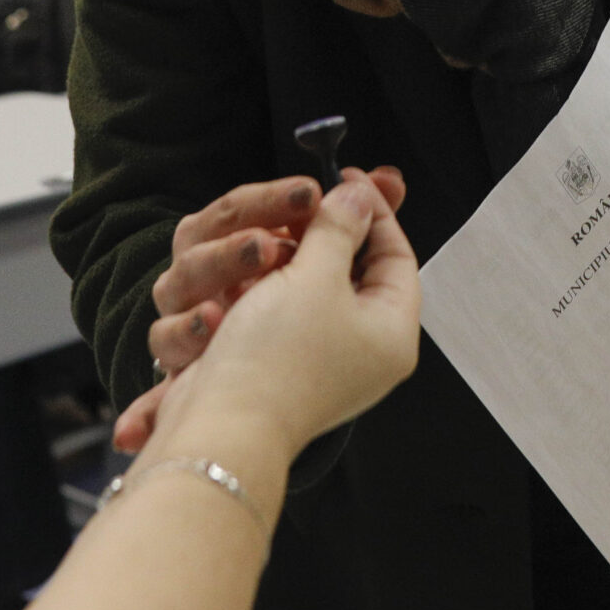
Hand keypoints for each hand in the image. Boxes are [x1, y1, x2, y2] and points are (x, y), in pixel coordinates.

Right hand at [120, 180, 419, 449]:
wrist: (214, 432)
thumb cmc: (275, 360)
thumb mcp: (317, 277)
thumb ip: (339, 229)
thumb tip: (361, 195)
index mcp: (389, 332)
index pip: (396, 255)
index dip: (373, 210)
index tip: (346, 177)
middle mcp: (353, 349)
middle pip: (337, 267)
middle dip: (303, 238)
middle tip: (287, 209)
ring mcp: (302, 361)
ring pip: (280, 288)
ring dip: (256, 273)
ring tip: (242, 276)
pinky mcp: (254, 368)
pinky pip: (242, 323)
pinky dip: (227, 314)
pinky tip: (213, 320)